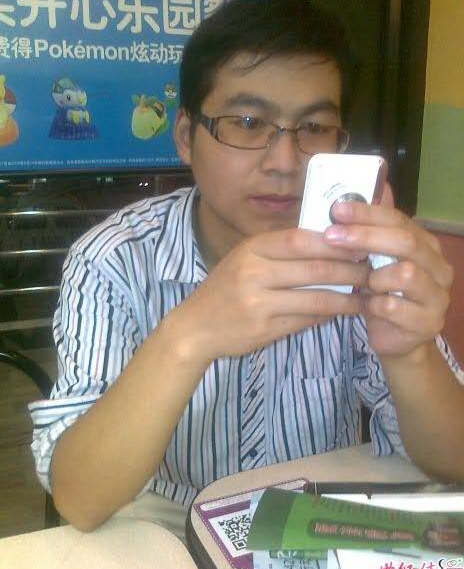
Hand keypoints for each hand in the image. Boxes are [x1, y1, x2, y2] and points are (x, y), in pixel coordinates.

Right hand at [173, 228, 369, 360]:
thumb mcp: (246, 259)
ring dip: (347, 298)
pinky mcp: (264, 329)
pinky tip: (343, 312)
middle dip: (350, 271)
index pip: (301, 239)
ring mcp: (259, 303)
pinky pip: (306, 320)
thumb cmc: (225, 288)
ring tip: (367, 295)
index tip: (361, 243)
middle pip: (315, 269)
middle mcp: (254, 273)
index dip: (335, 242)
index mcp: (252, 249)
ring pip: (316, 299)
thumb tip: (329, 242)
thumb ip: (280, 250)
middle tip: (373, 271)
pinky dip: (329, 316)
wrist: (195, 326)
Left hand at [324, 183, 453, 357]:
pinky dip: (374, 305)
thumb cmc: (382, 294)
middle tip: (331, 236)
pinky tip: (367, 306)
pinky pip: (394, 307)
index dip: (367, 213)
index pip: (399, 220)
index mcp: (426, 245)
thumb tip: (374, 186)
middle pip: (405, 242)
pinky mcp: (428, 322)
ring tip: (362, 285)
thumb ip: (373, 228)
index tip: (337, 209)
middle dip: (364, 236)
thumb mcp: (374, 260)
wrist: (396, 340)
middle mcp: (439, 267)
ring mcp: (437, 296)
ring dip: (374, 278)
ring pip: (405, 273)